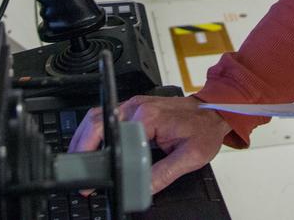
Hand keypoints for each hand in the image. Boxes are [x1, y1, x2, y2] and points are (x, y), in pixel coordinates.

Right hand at [69, 95, 229, 193]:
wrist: (212, 112)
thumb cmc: (203, 129)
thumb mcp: (190, 156)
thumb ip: (164, 173)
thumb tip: (142, 188)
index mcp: (147, 118)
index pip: (114, 135)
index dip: (99, 155)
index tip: (95, 174)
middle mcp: (136, 107)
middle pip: (97, 122)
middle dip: (82, 146)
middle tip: (80, 170)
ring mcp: (133, 105)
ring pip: (97, 116)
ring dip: (85, 137)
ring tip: (81, 160)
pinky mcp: (133, 108)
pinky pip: (107, 117)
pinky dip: (94, 131)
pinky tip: (92, 146)